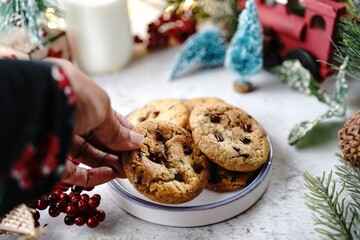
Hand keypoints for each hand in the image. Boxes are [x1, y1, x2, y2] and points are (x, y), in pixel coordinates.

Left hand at [46, 58, 142, 187]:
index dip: (119, 128)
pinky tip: (111, 174)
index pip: (101, 115)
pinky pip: (74, 172)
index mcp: (75, 95)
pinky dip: (94, 175)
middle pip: (95, 137)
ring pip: (86, 155)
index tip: (135, 139)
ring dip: (108, 162)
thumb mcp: (102, 108)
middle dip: (117, 148)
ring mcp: (55, 138)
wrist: (33, 106)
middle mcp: (64, 116)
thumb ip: (117, 128)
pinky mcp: (48, 160)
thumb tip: (136, 142)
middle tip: (133, 159)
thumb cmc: (72, 95)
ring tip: (127, 169)